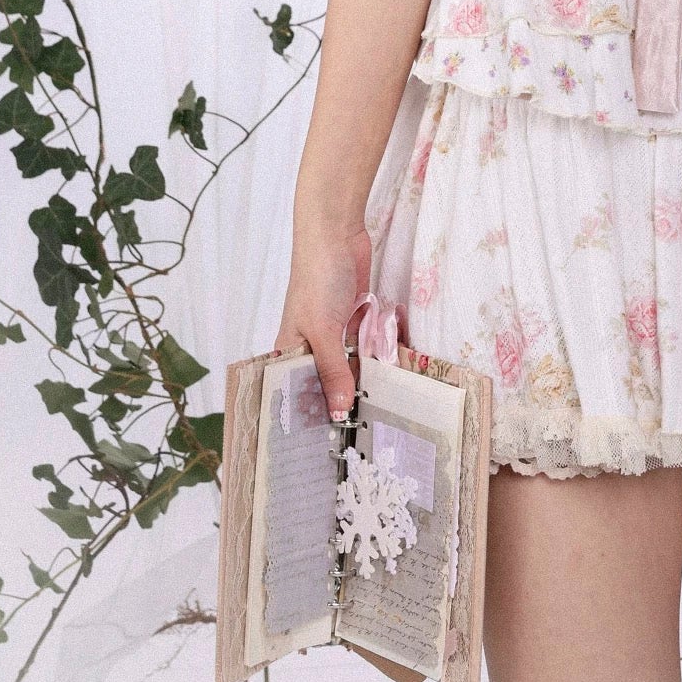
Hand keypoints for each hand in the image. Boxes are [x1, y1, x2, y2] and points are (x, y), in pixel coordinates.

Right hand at [272, 224, 373, 421]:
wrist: (337, 234)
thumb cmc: (317, 279)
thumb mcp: (323, 330)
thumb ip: (332, 371)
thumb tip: (340, 412)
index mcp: (290, 351)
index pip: (299, 393)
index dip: (312, 416)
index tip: (329, 447)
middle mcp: (312, 346)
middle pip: (329, 383)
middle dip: (345, 402)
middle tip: (366, 437)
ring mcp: (336, 333)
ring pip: (352, 366)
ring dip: (366, 379)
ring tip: (384, 413)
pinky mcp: (356, 319)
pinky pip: (368, 346)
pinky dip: (378, 354)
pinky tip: (392, 374)